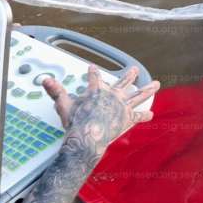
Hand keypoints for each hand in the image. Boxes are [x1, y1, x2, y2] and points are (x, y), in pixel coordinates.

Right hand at [43, 65, 159, 150]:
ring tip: (156, 83)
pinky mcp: (127, 118)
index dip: (93, 72)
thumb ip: (56, 91)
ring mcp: (122, 106)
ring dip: (147, 89)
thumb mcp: (63, 105)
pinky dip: (144, 116)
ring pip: (137, 95)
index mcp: (97, 91)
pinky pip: (138, 116)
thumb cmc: (76, 121)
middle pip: (123, 82)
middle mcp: (112, 95)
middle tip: (134, 69)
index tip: (93, 67)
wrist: (88, 135)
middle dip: (130, 75)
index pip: (94, 78)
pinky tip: (151, 114)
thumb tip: (45, 79)